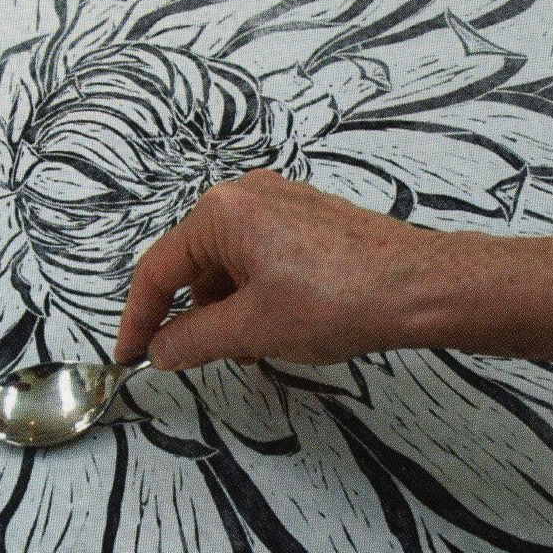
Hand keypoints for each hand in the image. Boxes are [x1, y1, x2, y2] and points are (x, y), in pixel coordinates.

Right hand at [113, 169, 458, 369]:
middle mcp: (247, 195)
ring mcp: (282, 203)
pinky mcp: (310, 218)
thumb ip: (194, 339)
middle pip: (195, 264)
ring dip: (230, 308)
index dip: (140, 318)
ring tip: (258, 344)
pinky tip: (282, 324)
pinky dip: (257, 293)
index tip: (133, 354)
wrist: (419, 288)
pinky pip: (262, 256)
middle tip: (209, 357)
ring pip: (230, 263)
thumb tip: (162, 349)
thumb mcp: (252, 329)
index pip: (159, 270)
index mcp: (222, 213)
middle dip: (197, 314)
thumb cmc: (338, 299)